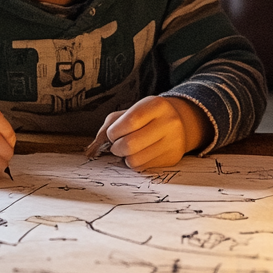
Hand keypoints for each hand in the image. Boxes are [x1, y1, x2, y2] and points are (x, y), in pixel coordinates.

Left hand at [84, 95, 206, 170]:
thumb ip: (110, 125)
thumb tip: (92, 149)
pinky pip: (143, 168)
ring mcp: (173, 142)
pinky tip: (140, 154)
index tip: (112, 134)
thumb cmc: (148, 117)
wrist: (180, 123)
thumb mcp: (131, 111)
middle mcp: (169, 122)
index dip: (114, 132)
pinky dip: (135, 163)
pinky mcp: (172, 158)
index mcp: (157, 105)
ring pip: (135, 160)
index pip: (130, 121)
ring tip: (128, 150)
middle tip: (116, 145)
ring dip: (124, 158)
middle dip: (116, 148)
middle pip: (130, 144)